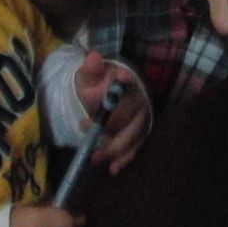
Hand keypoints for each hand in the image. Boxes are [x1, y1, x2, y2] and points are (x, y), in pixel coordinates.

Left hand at [73, 53, 152, 173]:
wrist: (110, 97)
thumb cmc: (99, 86)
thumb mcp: (91, 76)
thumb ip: (91, 69)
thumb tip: (93, 57)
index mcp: (128, 82)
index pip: (128, 80)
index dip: (125, 80)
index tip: (120, 78)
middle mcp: (139, 100)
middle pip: (128, 114)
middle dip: (108, 124)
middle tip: (86, 128)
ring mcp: (141, 119)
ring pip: (133, 135)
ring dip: (115, 148)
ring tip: (95, 158)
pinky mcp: (140, 134)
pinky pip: (135, 147)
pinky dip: (125, 158)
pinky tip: (113, 169)